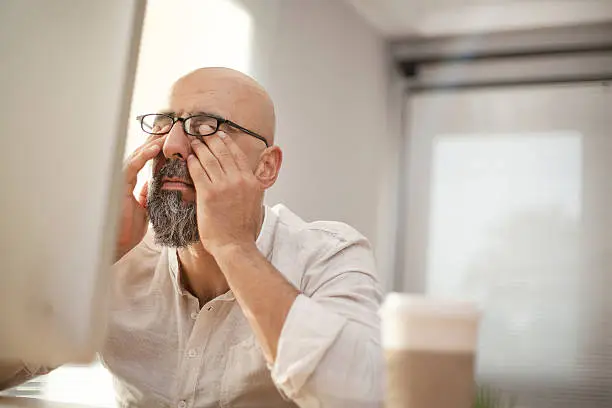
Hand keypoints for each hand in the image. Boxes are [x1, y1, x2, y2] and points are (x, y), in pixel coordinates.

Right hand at [114, 135, 166, 261]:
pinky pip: (132, 166)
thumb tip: (152, 182)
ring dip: (152, 142)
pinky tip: (156, 147)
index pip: (145, 159)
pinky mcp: (118, 185)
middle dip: (156, 138)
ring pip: (137, 154)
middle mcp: (124, 177)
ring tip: (167, 132)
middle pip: (141, 152)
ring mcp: (120, 179)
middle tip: (172, 126)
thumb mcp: (144, 208)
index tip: (173, 137)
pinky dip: (144, 155)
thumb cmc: (128, 229)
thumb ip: (146, 194)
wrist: (117, 244)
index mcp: (131, 182)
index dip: (158, 147)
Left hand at [186, 132, 262, 255]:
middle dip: (210, 138)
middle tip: (201, 130)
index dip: (226, 142)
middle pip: (223, 152)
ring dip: (199, 147)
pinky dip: (192, 162)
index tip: (219, 134)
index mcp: (251, 182)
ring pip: (209, 159)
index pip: (238, 155)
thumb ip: (250, 187)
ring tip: (192, 140)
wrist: (236, 246)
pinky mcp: (209, 194)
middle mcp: (239, 180)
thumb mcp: (255, 203)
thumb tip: (246, 179)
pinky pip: (198, 172)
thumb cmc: (243, 230)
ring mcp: (224, 186)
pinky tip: (188, 158)